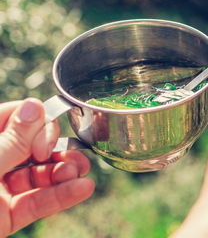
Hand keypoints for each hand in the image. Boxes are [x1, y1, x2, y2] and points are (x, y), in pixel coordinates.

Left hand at [0, 98, 94, 236]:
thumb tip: (35, 107)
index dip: (36, 121)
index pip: (15, 116)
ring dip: (64, 172)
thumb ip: (10, 140)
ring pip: (40, 174)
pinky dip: (62, 196)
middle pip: (32, 145)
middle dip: (56, 149)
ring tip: (80, 170)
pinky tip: (83, 188)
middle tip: (68, 155)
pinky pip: (39, 202)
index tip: (45, 137)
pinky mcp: (8, 216)